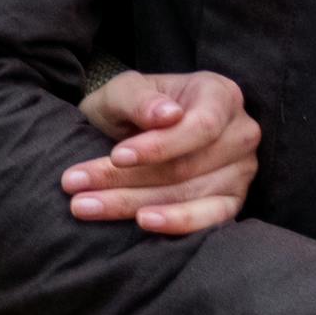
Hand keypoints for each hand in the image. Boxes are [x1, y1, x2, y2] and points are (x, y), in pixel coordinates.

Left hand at [65, 69, 261, 232]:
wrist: (135, 128)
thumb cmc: (133, 105)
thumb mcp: (124, 90)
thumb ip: (140, 98)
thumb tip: (167, 115)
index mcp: (221, 95)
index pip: (200, 127)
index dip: (158, 146)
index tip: (116, 156)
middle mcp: (240, 133)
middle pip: (186, 166)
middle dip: (125, 179)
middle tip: (74, 184)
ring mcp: (241, 171)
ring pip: (187, 195)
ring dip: (131, 203)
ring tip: (83, 206)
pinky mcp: (231, 201)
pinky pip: (210, 219)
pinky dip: (176, 224)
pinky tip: (142, 224)